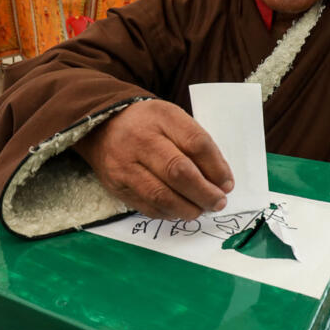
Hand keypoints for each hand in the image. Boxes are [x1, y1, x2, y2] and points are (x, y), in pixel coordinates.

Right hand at [73, 99, 232, 219]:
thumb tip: (220, 182)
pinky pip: (147, 206)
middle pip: (179, 171)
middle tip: (218, 202)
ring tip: (200, 209)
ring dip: (188, 208)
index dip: (216, 168)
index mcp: (162, 117)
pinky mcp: (116, 185)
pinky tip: (179, 209)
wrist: (102, 127)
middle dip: (204, 193)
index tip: (227, 184)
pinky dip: (169, 212)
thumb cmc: (148, 125)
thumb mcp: (173, 120)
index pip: (196, 143)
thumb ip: (196, 145)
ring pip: (162, 195)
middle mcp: (140, 139)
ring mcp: (125, 164)